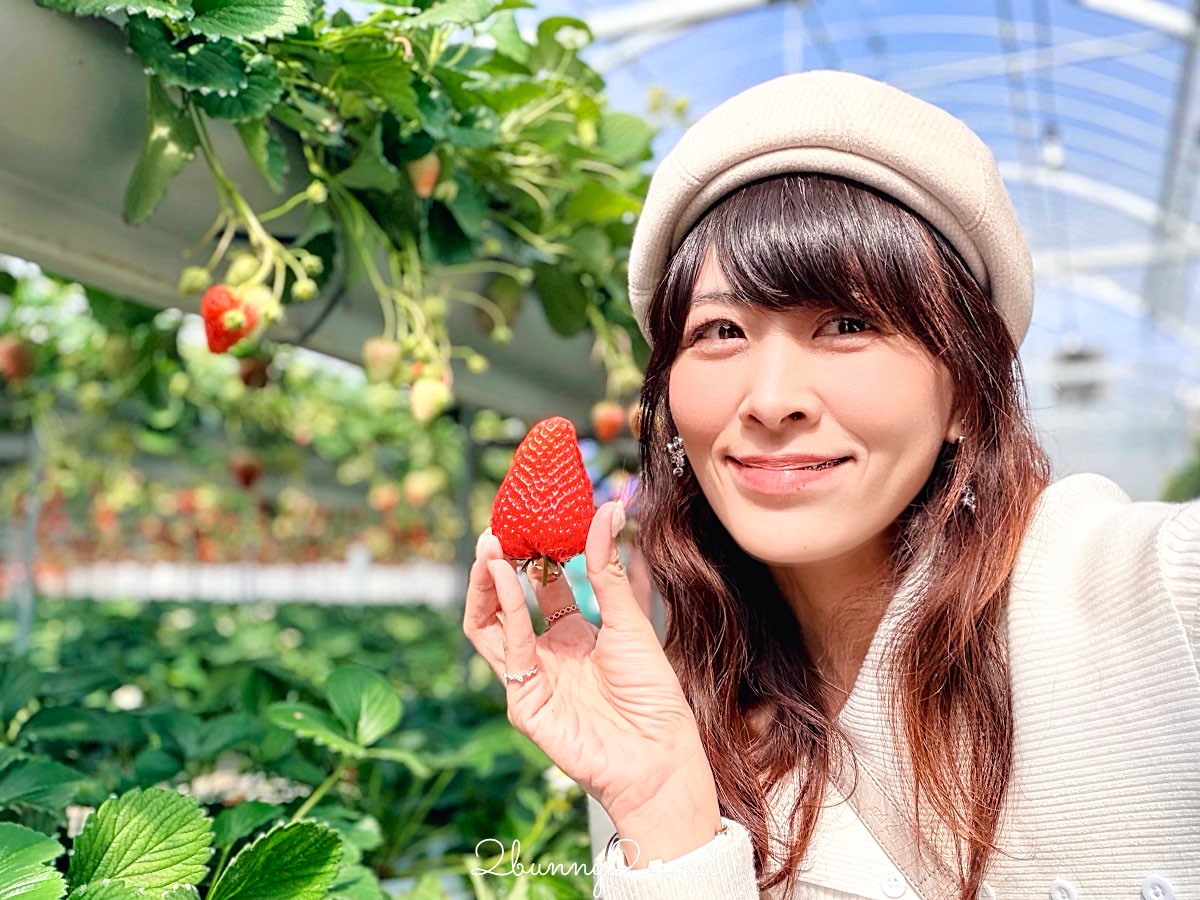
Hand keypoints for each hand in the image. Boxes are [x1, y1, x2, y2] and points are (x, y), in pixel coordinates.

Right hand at [462, 502, 719, 835]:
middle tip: (498, 528)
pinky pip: (507, 652)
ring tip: (490, 548)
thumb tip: (609, 507)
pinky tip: (507, 578)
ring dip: (486, 586)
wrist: (661, 754)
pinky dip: (506, 612)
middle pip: (505, 604)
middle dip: (497, 567)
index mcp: (573, 635)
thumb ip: (608, 568)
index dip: (534, 553)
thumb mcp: (629, 621)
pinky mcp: (524, 704)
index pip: (541, 587)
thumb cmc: (653, 695)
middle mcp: (547, 655)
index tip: (534, 518)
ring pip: (489, 627)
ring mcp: (532, 680)